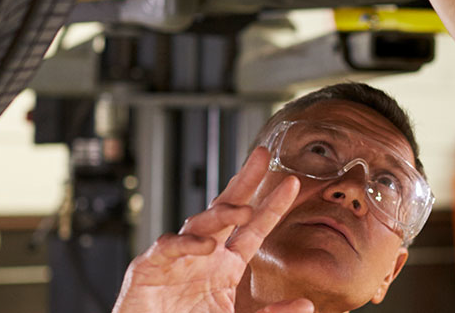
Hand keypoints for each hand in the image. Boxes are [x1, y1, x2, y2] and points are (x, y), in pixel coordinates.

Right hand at [112, 148, 310, 312]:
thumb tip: (306, 305)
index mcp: (226, 265)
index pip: (253, 229)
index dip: (272, 206)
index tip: (292, 184)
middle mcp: (203, 255)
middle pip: (226, 210)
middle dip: (244, 182)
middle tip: (262, 156)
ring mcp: (176, 258)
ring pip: (199, 223)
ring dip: (221, 214)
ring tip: (244, 210)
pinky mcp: (148, 268)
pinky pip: (168, 248)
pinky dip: (185, 244)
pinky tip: (205, 244)